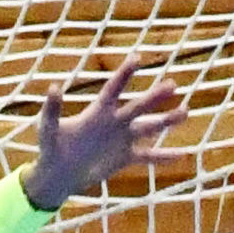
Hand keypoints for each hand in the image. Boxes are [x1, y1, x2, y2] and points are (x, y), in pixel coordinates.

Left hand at [23, 63, 184, 211]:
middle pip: (138, 106)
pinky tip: (182, 154)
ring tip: (185, 111)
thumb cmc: (52, 148)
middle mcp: (115, 121)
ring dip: (166, 121)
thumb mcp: (49, 129)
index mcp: (98, 112)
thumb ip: (52, 109)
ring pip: (149, 128)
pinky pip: (148, 157)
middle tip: (173, 84)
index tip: (137, 58)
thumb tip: (54, 87)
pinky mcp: (126, 157)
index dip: (125, 74)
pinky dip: (163, 157)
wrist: (59, 174)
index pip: (114, 89)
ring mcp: (123, 139)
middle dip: (155, 97)